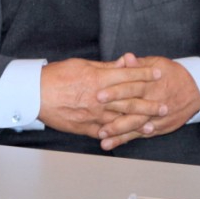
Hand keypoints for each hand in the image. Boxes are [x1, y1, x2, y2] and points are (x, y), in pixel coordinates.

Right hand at [38, 55, 163, 138]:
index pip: (129, 76)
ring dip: (138, 122)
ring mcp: (93, 115)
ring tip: (154, 124)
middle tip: (165, 105)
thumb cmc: (57, 76)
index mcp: (99, 79)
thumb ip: (107, 67)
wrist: (34, 94)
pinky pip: (105, 133)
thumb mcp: (83, 65)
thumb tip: (126, 62)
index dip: (146, 74)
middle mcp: (99, 99)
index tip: (160, 73)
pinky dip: (117, 135)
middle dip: (149, 103)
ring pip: (120, 120)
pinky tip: (129, 136)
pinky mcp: (85, 127)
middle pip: (129, 100)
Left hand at [95, 54, 199, 150]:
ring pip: (136, 125)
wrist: (198, 90)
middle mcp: (154, 101)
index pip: (131, 87)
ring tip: (102, 138)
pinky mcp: (159, 127)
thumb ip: (139, 64)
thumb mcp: (158, 64)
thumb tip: (126, 58)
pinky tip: (115, 143)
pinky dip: (128, 139)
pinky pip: (141, 134)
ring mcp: (157, 117)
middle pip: (132, 109)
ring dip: (119, 132)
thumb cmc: (173, 74)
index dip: (115, 91)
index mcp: (151, 84)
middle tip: (96, 119)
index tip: (99, 95)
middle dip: (114, 115)